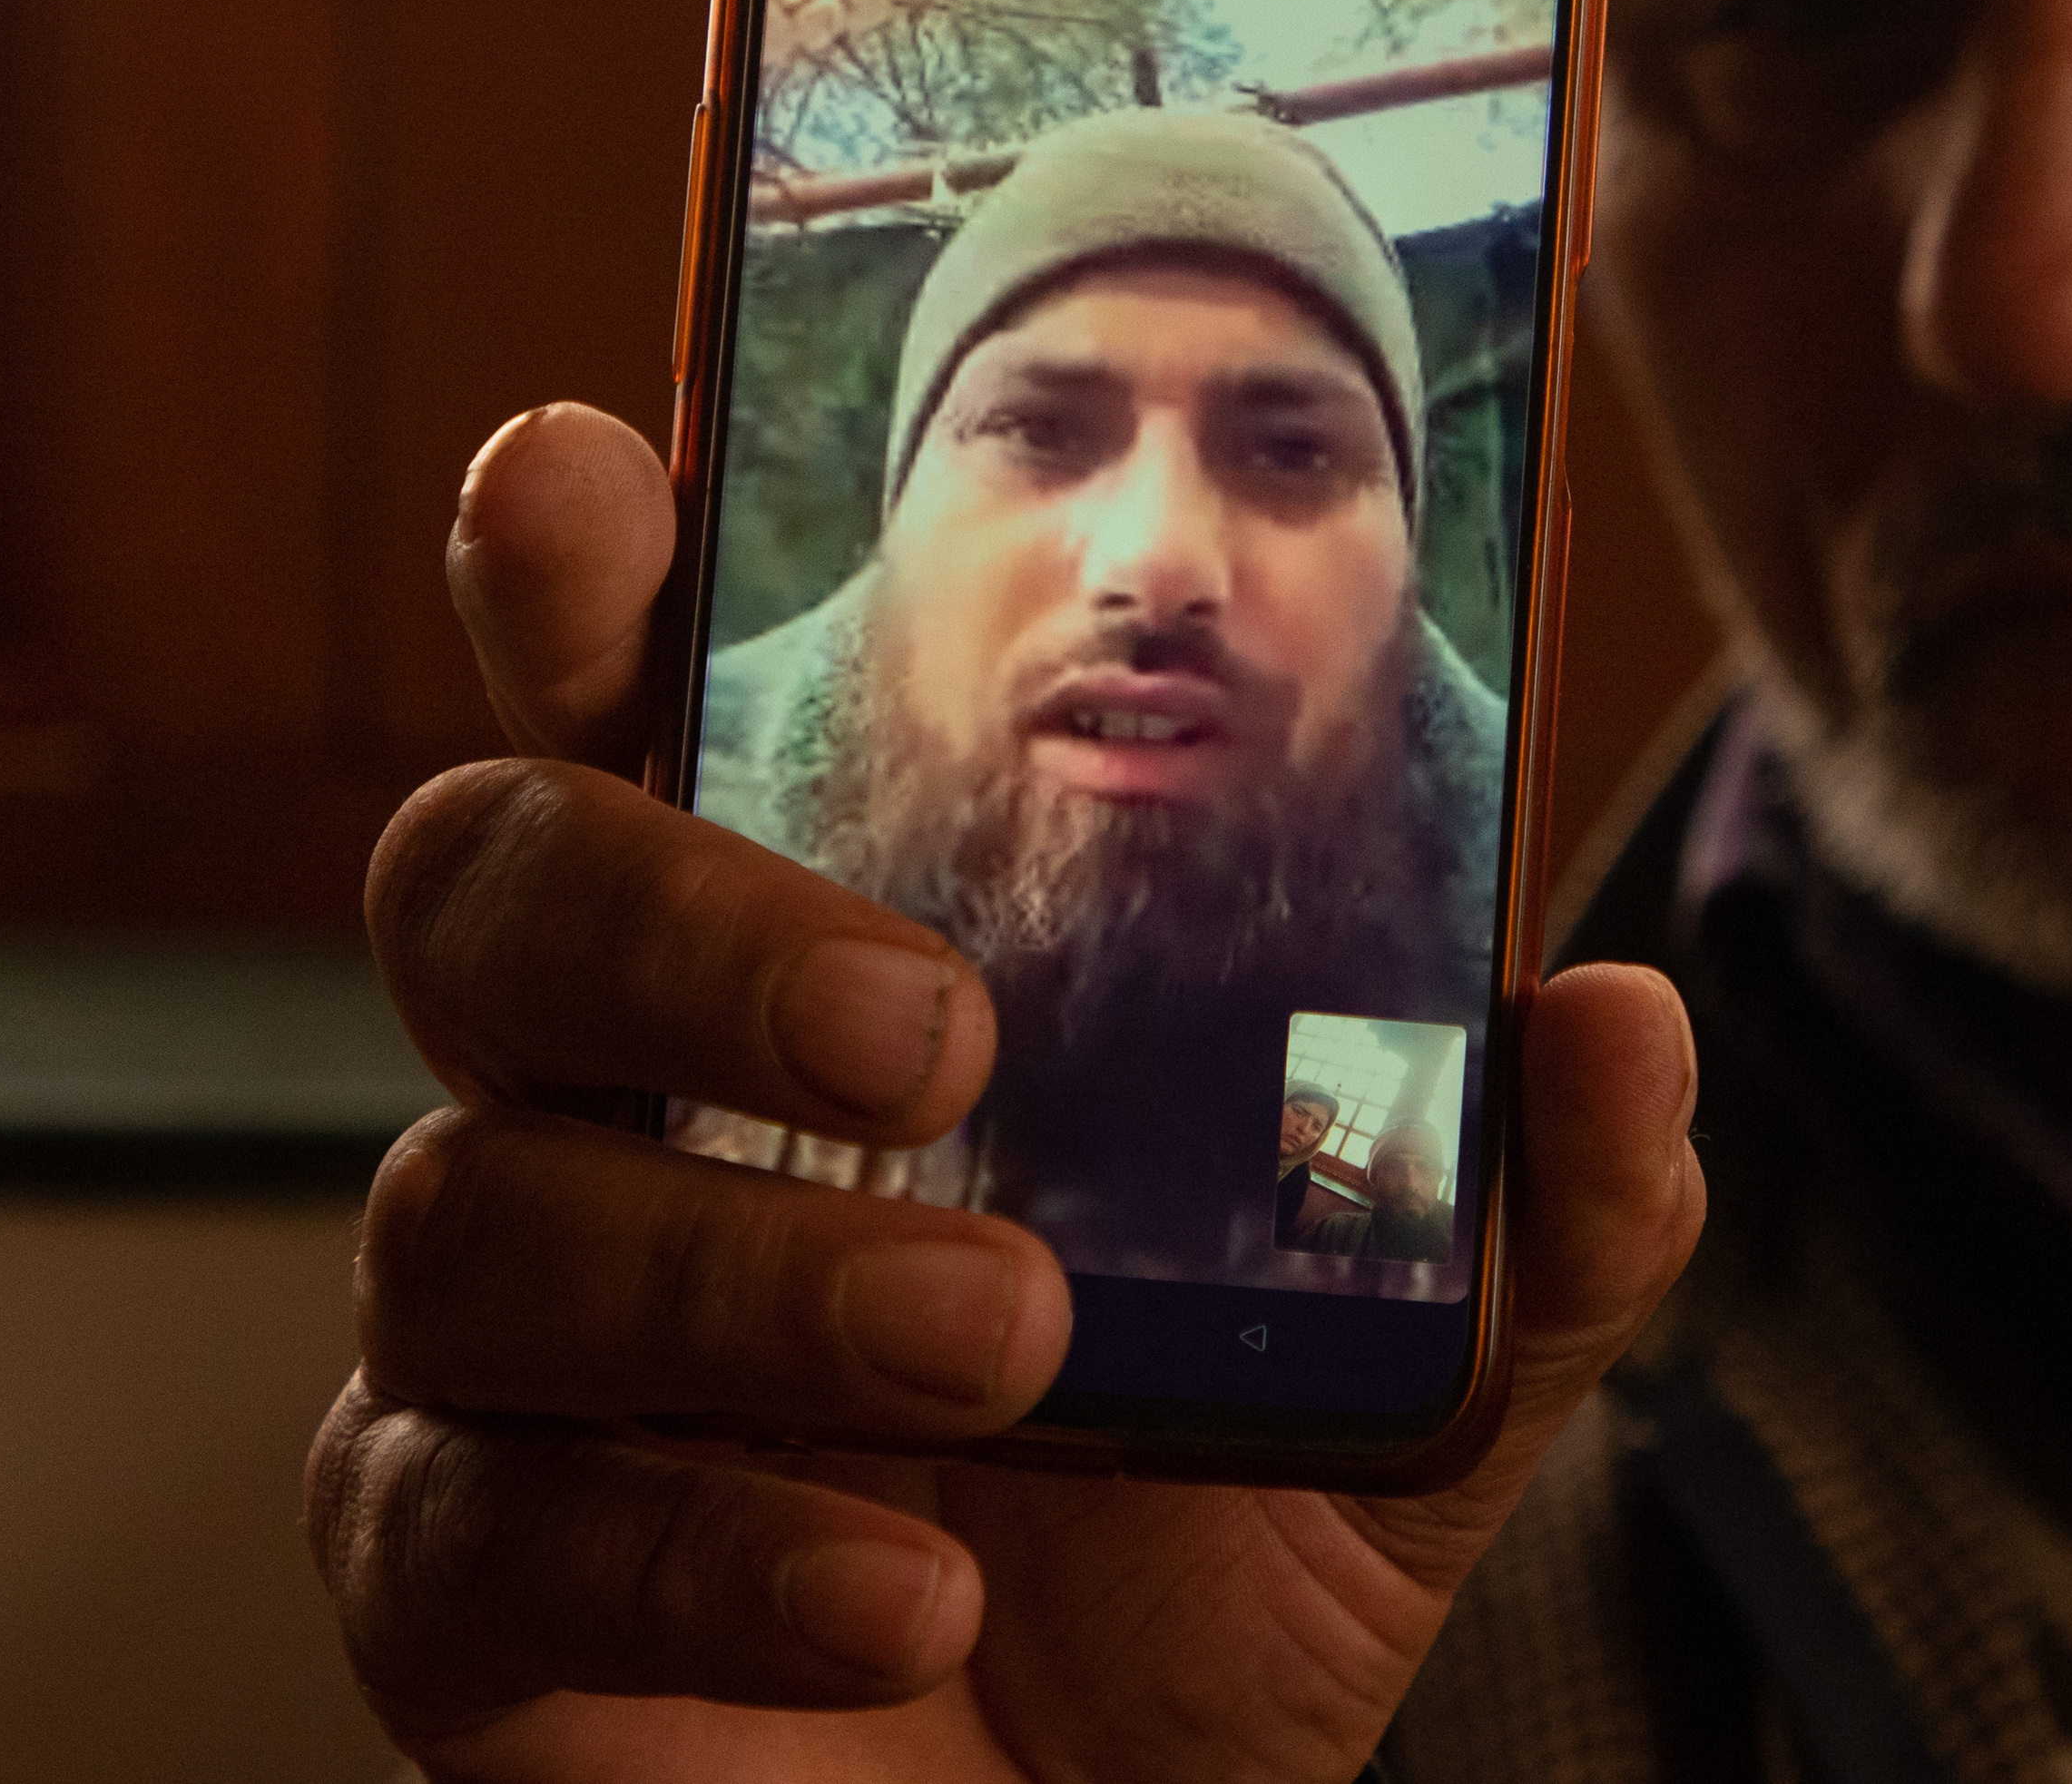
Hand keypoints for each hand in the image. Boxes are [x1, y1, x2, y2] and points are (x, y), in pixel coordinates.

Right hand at [306, 404, 1706, 1781]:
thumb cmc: (1199, 1571)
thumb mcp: (1418, 1378)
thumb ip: (1527, 1208)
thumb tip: (1621, 1018)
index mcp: (793, 984)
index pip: (633, 718)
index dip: (575, 581)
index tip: (590, 475)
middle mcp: (604, 1113)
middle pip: (484, 887)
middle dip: (679, 913)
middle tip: (934, 1030)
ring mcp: (498, 1348)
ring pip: (471, 1206)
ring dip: (746, 1272)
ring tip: (1001, 1349)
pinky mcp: (450, 1577)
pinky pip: (470, 1523)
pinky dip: (707, 1548)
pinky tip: (901, 1595)